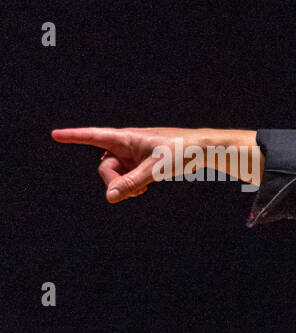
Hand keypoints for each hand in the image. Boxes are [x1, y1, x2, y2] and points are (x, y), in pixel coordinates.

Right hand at [51, 126, 258, 201]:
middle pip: (105, 167)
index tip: (54, 134)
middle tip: (134, 191)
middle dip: (114, 181)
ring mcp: (134, 156)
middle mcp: (126, 146)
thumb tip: (110, 197)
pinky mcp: (142, 165)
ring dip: (126, 186)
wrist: (204, 150)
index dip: (73, 136)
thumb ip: (132, 183)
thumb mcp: (156, 169)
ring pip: (116, 176)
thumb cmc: (181, 151)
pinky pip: (127, 179)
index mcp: (125, 138)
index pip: (93, 136)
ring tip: (144, 188)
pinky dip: (133, 186)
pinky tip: (145, 188)